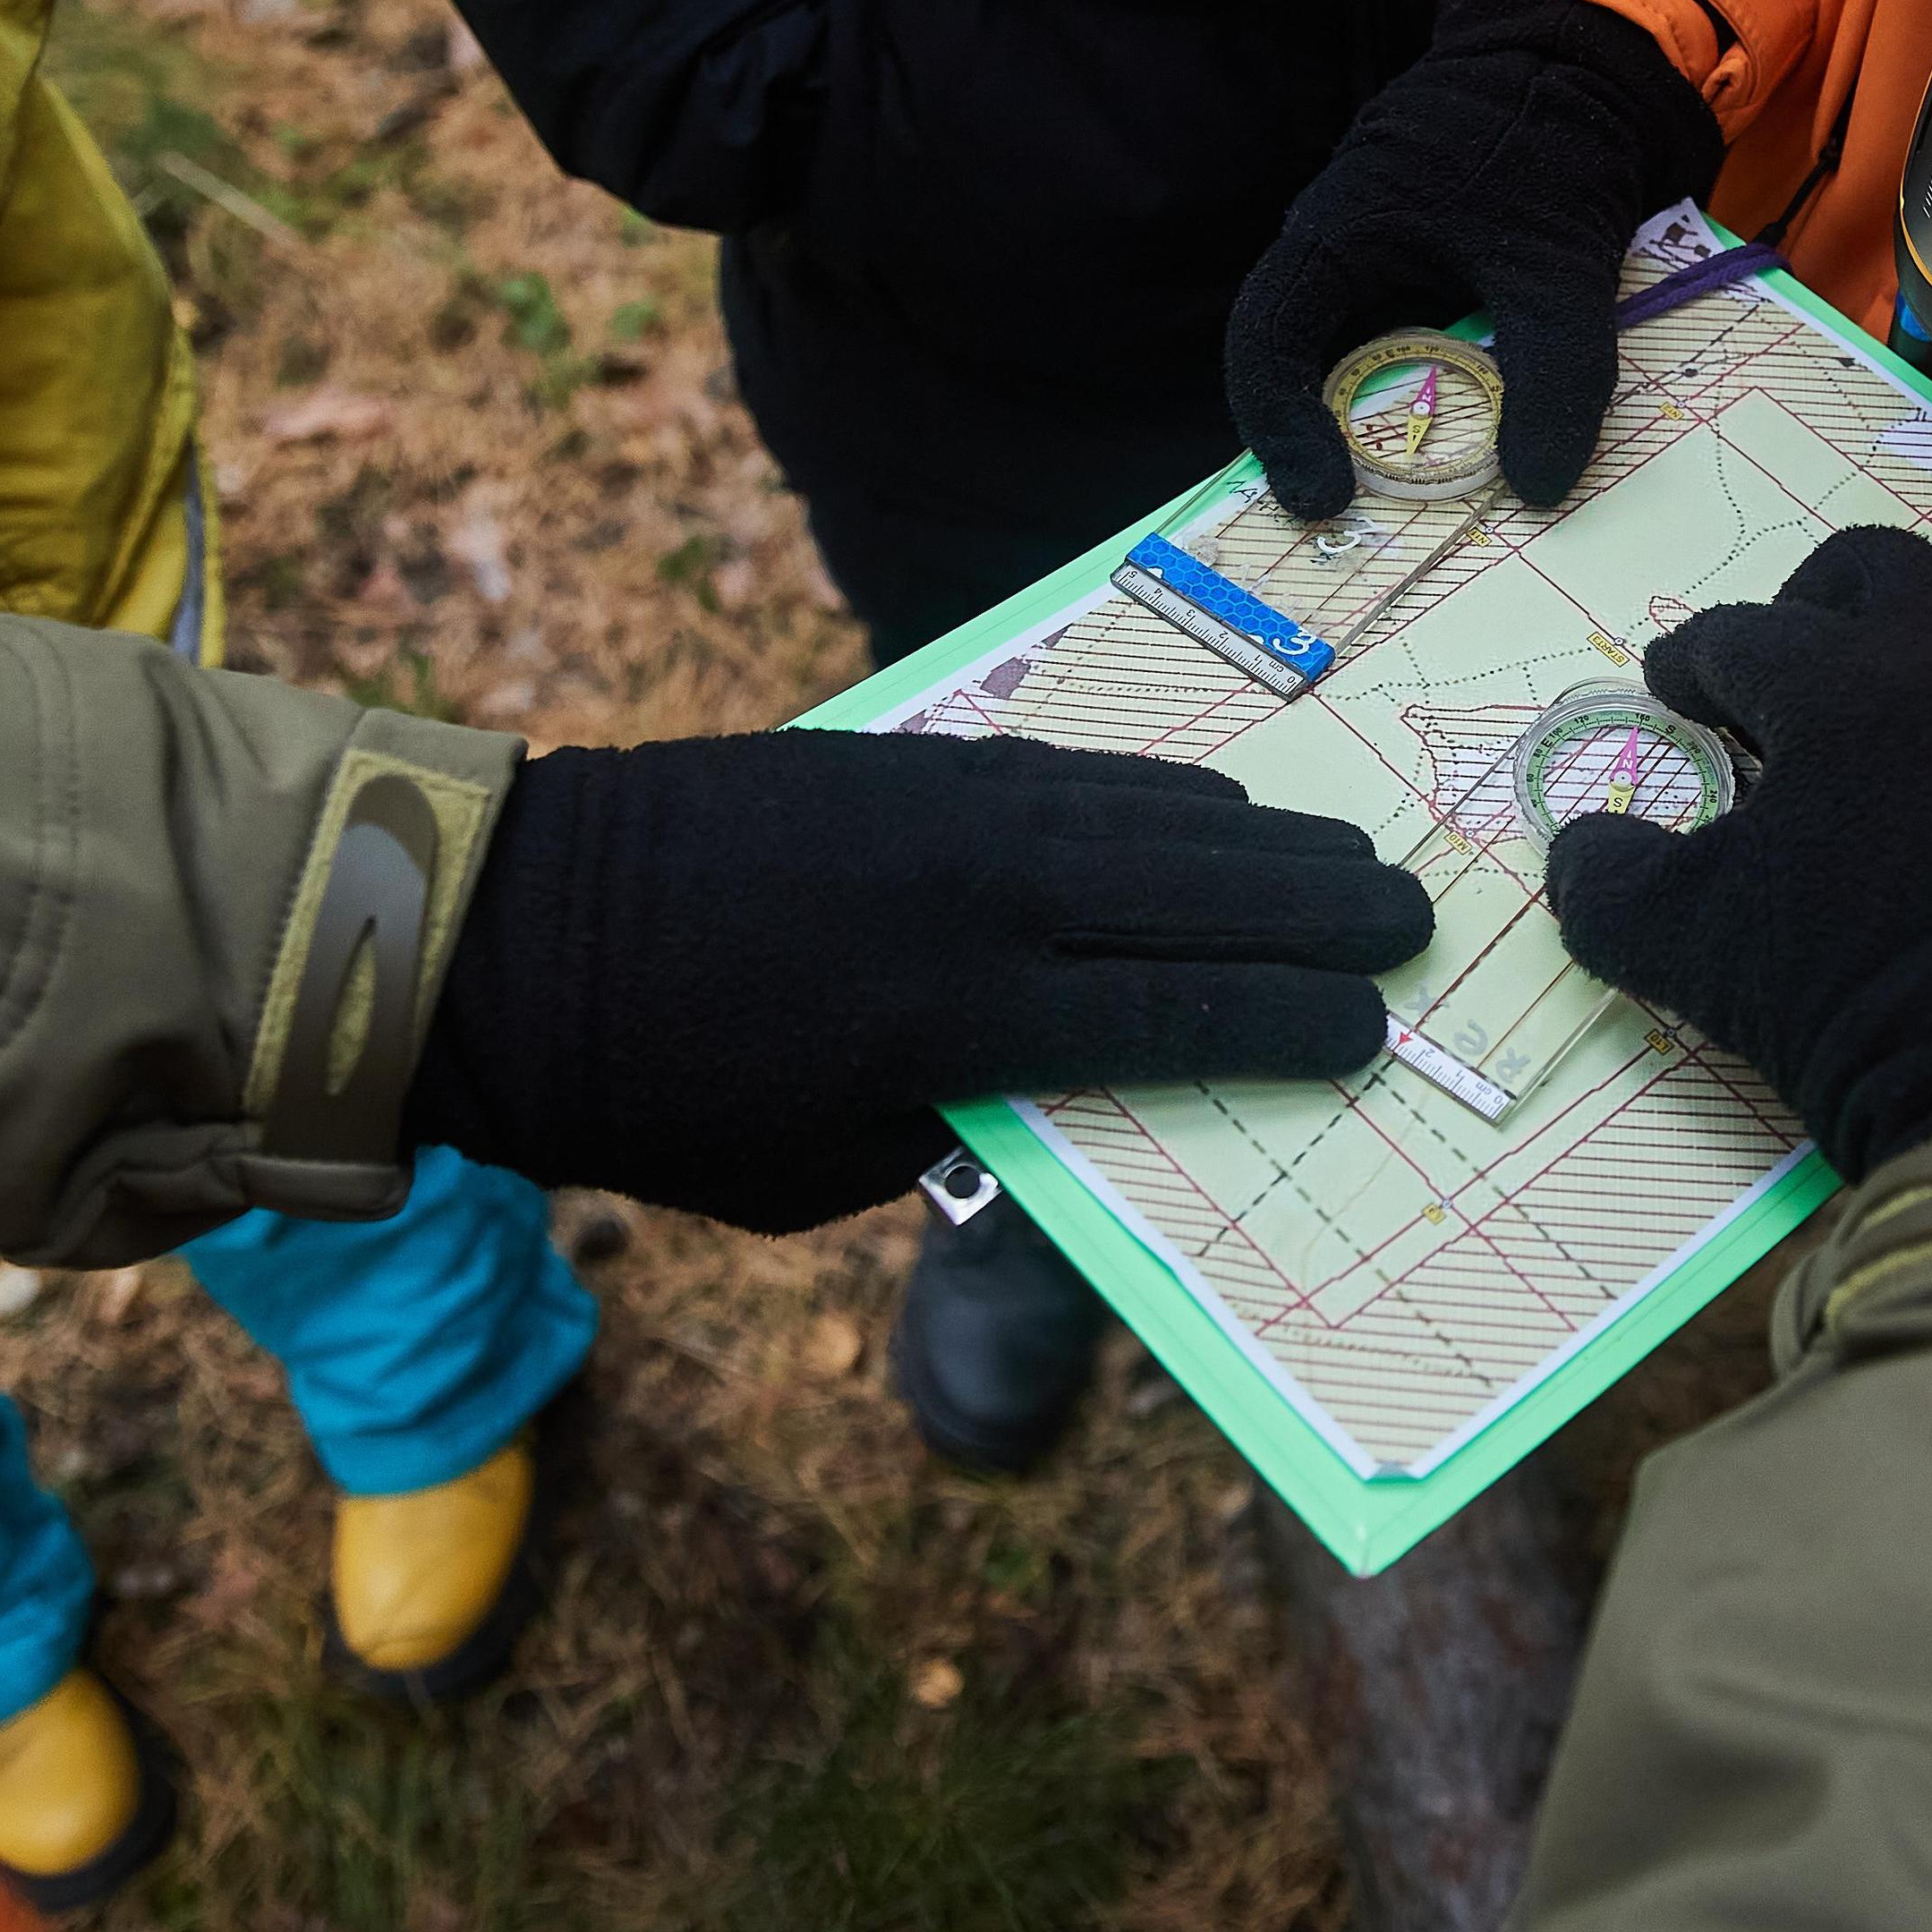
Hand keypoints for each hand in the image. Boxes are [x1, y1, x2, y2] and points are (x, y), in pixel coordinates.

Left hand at [409, 732, 1432, 1229]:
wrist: (519, 937)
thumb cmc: (665, 1098)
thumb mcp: (818, 1169)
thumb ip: (956, 1129)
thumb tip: (1070, 1104)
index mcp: (957, 1018)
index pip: (1172, 1016)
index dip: (1285, 1024)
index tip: (1367, 1031)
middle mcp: (975, 896)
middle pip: (1191, 895)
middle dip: (1313, 909)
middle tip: (1412, 915)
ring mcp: (942, 809)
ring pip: (1144, 815)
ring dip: (1256, 841)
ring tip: (1345, 854)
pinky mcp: (905, 762)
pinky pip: (1072, 774)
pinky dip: (1156, 795)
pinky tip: (1210, 811)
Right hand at [1225, 0, 1719, 517]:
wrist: (1587, 63)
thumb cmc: (1544, 141)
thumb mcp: (1558, 264)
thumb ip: (1553, 372)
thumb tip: (1539, 488)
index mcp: (1335, 239)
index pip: (1265, 345)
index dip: (1281, 431)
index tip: (1327, 500)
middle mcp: (1340, 257)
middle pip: (1303, 372)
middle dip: (1331, 452)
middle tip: (1370, 529)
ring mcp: (1381, 268)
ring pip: (1359, 370)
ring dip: (1386, 435)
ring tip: (1427, 503)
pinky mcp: (1428, 278)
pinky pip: (1410, 356)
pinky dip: (1436, 407)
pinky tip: (1483, 442)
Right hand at [1543, 527, 1931, 1228]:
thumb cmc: (1849, 986)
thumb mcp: (1688, 944)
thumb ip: (1610, 885)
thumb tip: (1579, 848)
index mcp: (1838, 682)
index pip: (1739, 638)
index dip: (1691, 663)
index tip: (1670, 689)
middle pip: (1873, 573)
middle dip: (1810, 606)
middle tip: (1778, 668)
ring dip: (1918, 631)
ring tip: (1884, 698)